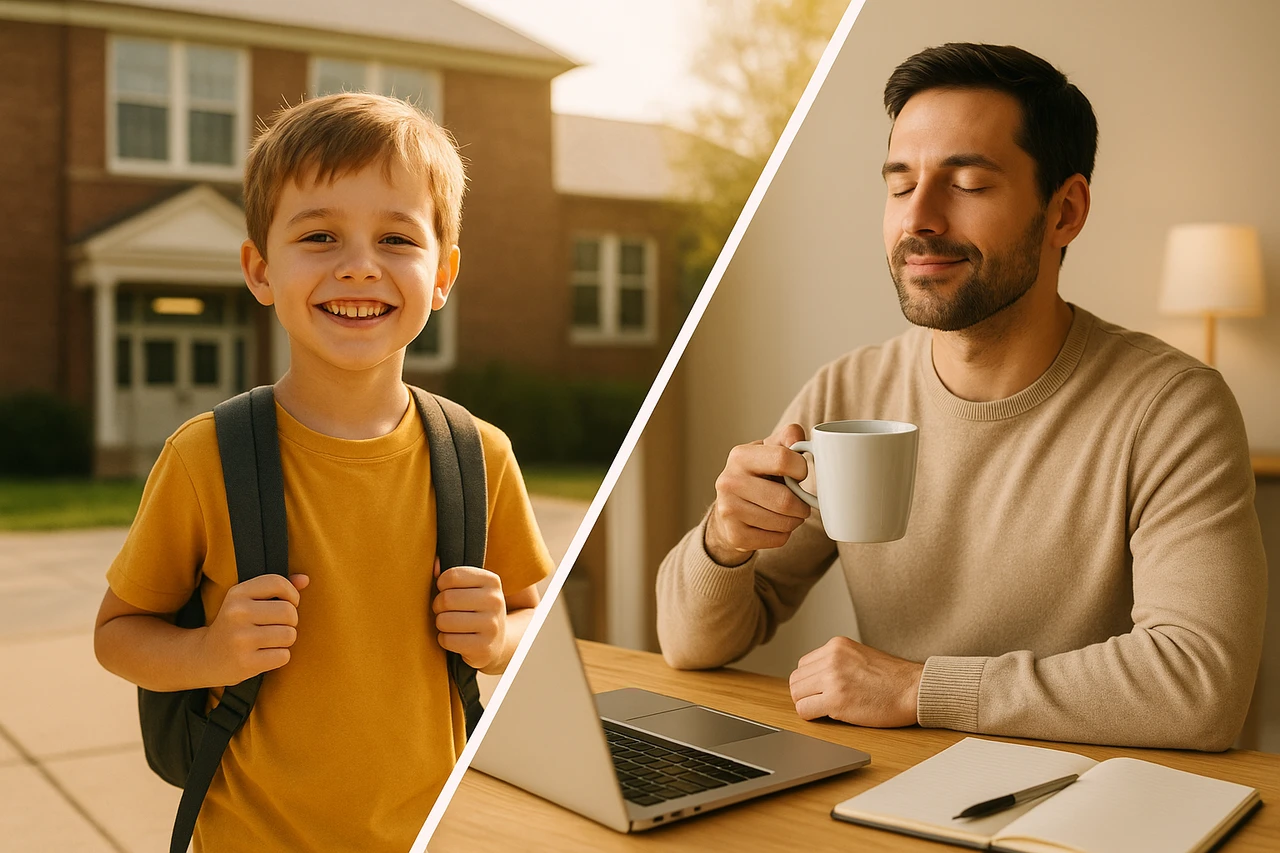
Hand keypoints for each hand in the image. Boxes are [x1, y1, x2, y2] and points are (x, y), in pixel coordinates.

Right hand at [200, 573, 308, 685]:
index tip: (289, 603)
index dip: (292, 594)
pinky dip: (279, 656)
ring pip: (289, 635)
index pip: (278, 582)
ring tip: (270, 641)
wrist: (204, 656)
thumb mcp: (248, 600)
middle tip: (277, 626)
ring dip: (285, 640)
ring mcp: (240, 639)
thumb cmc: (235, 625)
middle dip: (290, 621)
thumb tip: (305, 579)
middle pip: (289, 612)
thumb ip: (277, 588)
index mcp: (237, 594)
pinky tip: (264, 655)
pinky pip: (283, 656)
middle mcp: (237, 613)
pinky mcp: (245, 662)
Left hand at [432, 558, 506, 671]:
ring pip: (445, 621)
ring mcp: (492, 626)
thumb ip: (451, 573)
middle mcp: (495, 601)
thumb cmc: (475, 608)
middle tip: (444, 610)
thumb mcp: (470, 587)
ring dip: (441, 624)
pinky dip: (444, 640)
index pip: (452, 576)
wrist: (497, 640)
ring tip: (450, 624)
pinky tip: (455, 638)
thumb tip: (434, 564)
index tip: (445, 590)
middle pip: (447, 599)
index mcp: (492, 581)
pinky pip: (447, 640)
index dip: (441, 584)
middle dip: (438, 606)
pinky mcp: (483, 648)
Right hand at [704, 422, 811, 565]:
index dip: (802, 469)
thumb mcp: (769, 451)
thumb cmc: (758, 476)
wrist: (729, 510)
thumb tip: (802, 441)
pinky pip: (778, 539)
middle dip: (802, 504)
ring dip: (795, 520)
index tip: (800, 474)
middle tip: (802, 502)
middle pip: (785, 500)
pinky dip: (784, 534)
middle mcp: (729, 481)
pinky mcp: (735, 535)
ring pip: (784, 522)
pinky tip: (774, 526)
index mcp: (740, 456)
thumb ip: (788, 438)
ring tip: (788, 514)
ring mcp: (728, 510)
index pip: (784, 459)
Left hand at [789, 636, 922, 727]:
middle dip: (806, 694)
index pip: (804, 665)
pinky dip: (813, 716)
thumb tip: (814, 678)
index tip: (824, 690)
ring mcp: (832, 678)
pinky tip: (831, 715)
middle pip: (796, 679)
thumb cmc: (893, 678)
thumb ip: (837, 662)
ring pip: (797, 695)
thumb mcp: (860, 656)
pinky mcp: (836, 699)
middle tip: (823, 702)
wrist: (915, 689)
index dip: (812, 681)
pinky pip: (804, 710)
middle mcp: (831, 657)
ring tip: (829, 708)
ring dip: (809, 705)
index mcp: (836, 645)